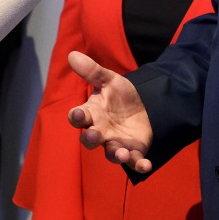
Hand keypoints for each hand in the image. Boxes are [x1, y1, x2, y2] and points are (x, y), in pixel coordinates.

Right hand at [67, 51, 154, 172]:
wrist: (144, 106)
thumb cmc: (120, 95)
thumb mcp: (110, 80)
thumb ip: (92, 71)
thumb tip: (72, 54)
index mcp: (92, 114)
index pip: (79, 117)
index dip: (76, 117)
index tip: (77, 115)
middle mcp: (101, 132)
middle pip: (90, 139)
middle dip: (91, 138)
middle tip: (95, 134)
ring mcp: (116, 143)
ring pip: (112, 153)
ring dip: (116, 155)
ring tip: (122, 153)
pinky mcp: (133, 151)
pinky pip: (134, 161)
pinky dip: (139, 165)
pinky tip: (146, 165)